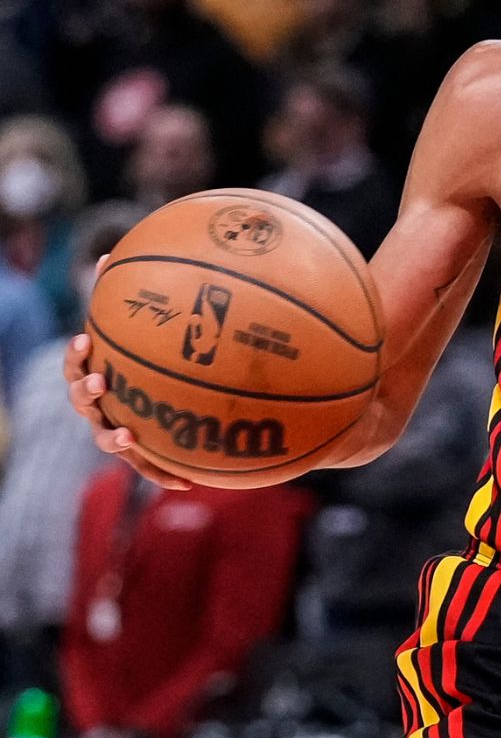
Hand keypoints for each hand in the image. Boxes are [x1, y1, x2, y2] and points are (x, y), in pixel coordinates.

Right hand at [66, 256, 189, 491]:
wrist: (150, 401)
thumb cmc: (138, 359)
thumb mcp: (130, 330)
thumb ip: (118, 296)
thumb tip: (108, 254)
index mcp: (95, 372)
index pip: (75, 363)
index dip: (77, 353)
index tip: (86, 339)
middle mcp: (98, 405)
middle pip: (81, 401)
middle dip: (87, 392)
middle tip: (101, 382)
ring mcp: (114, 430)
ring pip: (105, 437)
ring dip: (114, 437)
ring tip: (127, 436)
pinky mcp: (139, 454)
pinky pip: (149, 466)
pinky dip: (164, 475)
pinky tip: (189, 483)